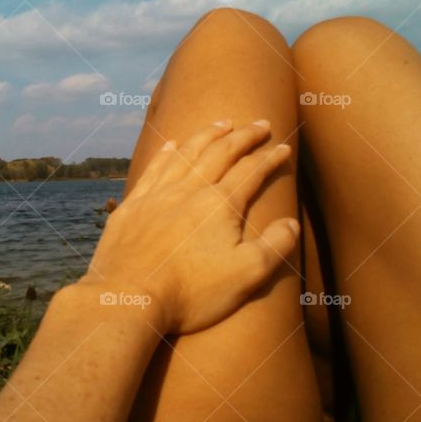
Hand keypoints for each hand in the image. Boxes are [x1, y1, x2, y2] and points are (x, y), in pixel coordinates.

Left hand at [83, 119, 299, 333]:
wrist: (128, 298)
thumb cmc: (191, 292)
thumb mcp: (247, 276)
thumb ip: (275, 247)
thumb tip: (292, 223)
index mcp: (220, 204)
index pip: (251, 171)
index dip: (270, 159)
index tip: (283, 147)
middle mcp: (189, 190)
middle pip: (221, 153)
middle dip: (244, 136)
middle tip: (260, 124)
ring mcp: (157, 195)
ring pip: (187, 153)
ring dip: (207, 135)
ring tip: (222, 123)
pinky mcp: (133, 206)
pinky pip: (153, 169)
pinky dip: (166, 152)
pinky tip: (172, 144)